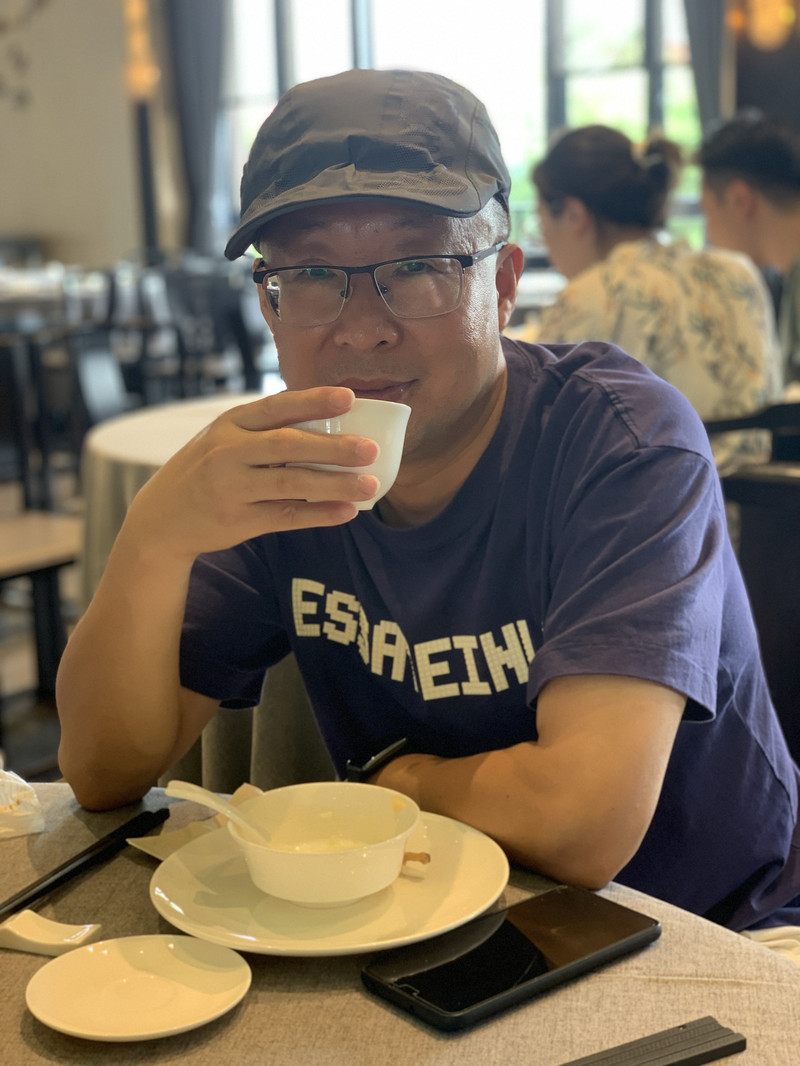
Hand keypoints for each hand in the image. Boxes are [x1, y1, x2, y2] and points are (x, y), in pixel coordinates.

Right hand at [121, 386, 379, 560]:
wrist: (161, 518)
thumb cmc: (208, 471)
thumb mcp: (224, 439)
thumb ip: (266, 431)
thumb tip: (332, 424)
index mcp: (230, 424)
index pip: (276, 407)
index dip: (313, 401)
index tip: (349, 398)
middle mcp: (228, 452)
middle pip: (288, 446)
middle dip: (333, 447)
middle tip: (371, 449)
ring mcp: (231, 488)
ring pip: (291, 484)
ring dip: (334, 484)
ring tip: (371, 485)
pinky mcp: (237, 520)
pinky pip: (285, 517)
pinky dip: (318, 515)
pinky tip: (346, 512)